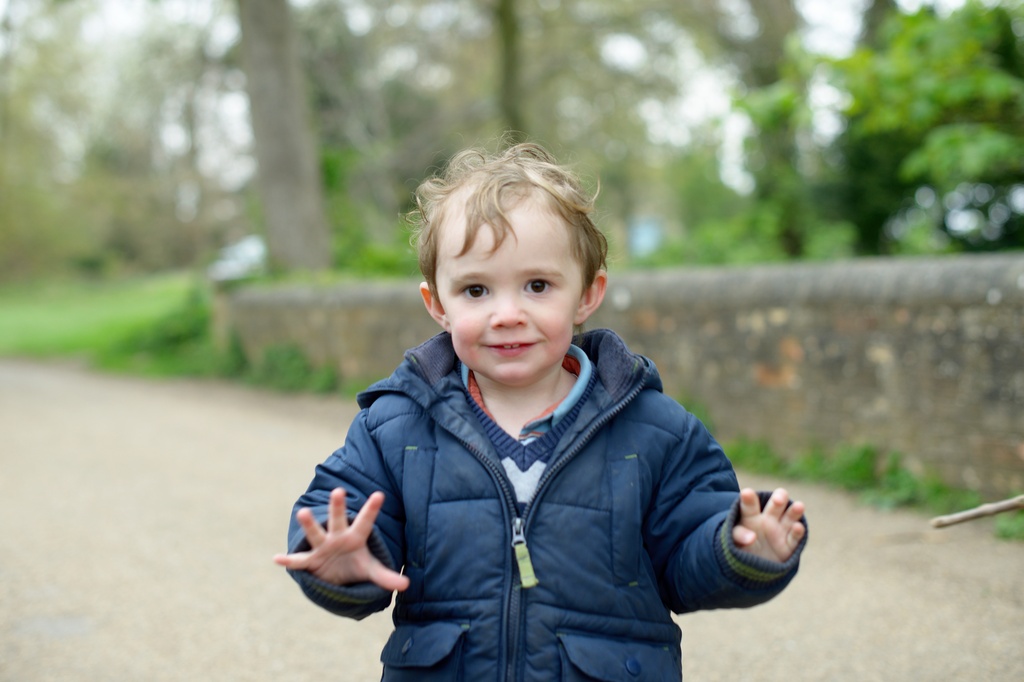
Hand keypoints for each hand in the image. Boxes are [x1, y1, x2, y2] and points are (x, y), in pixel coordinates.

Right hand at [273, 487, 409, 591]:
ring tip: (303, 512)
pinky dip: (288, 560)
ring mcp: (322, 547)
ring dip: (309, 524)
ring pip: (315, 534)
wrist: (335, 574)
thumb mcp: (371, 570)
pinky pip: (299, 561)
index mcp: (355, 537)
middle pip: (338, 520)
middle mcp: (337, 537)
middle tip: (339, 491)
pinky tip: (277, 559)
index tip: (379, 495)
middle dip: (337, 507)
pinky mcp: (310, 561)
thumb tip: (406, 585)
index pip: (365, 522)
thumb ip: (386, 576)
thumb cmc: (355, 564)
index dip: (372, 509)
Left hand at [732, 488, 805, 562]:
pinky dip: (797, 532)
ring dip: (795, 511)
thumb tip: (751, 538)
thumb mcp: (734, 540)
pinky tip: (797, 527)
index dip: (749, 499)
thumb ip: (740, 535)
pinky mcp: (788, 545)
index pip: (750, 505)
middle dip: (779, 499)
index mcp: (751, 515)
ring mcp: (780, 531)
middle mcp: (768, 519)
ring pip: (790, 517)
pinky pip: (794, 537)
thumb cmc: (740, 548)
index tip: (747, 493)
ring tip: (799, 506)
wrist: (751, 567)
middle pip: (776, 504)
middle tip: (779, 499)